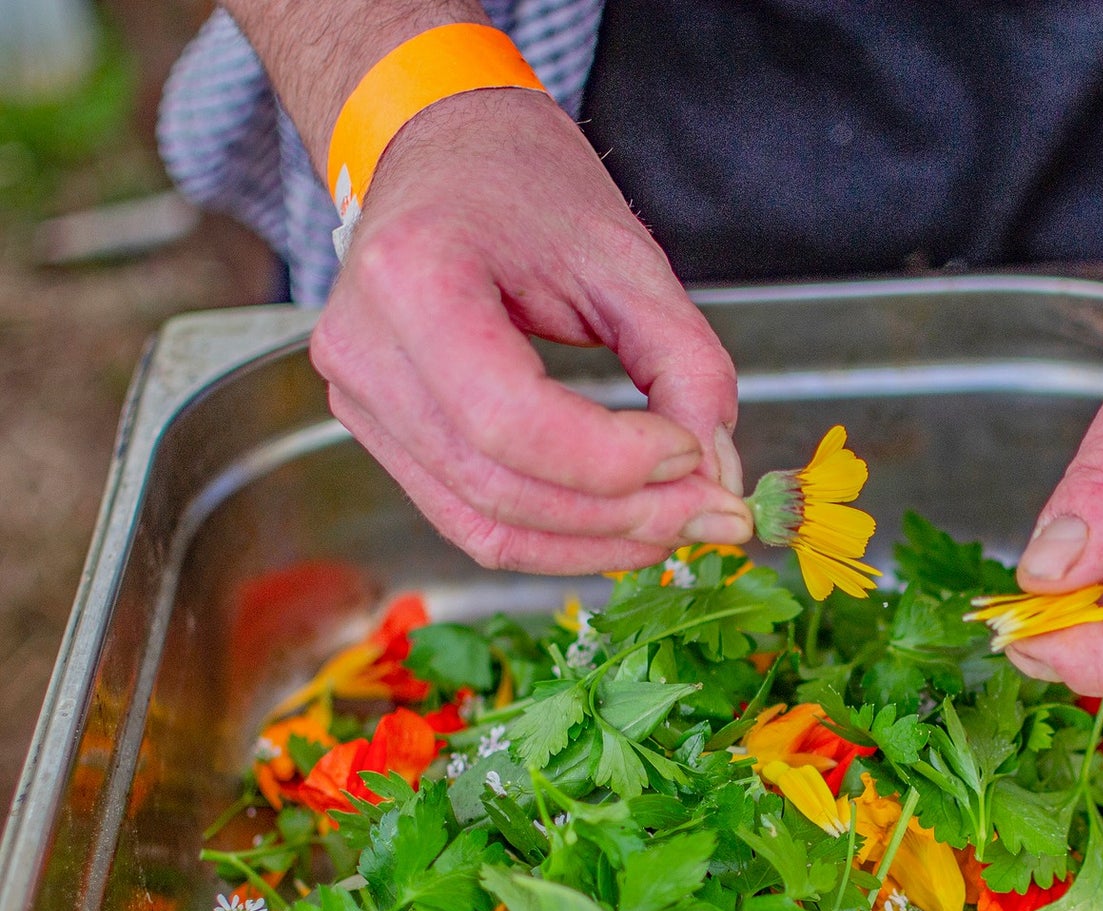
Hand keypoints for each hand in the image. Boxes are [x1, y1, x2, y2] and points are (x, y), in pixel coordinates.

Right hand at [309, 88, 753, 574]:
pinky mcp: (383, 437)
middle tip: (712, 512)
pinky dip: (557, 538)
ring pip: (485, 527)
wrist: (442, 153)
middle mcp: (365, 351)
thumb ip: (685, 363)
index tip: (694, 454)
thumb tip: (717, 472)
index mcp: (412, 279)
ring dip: (596, 544)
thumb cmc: (521, 181)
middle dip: (622, 518)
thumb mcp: (624, 256)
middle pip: (500, 490)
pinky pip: (471, 520)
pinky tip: (622, 523)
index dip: (613, 461)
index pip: (510, 421)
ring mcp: (363, 402)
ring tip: (679, 523)